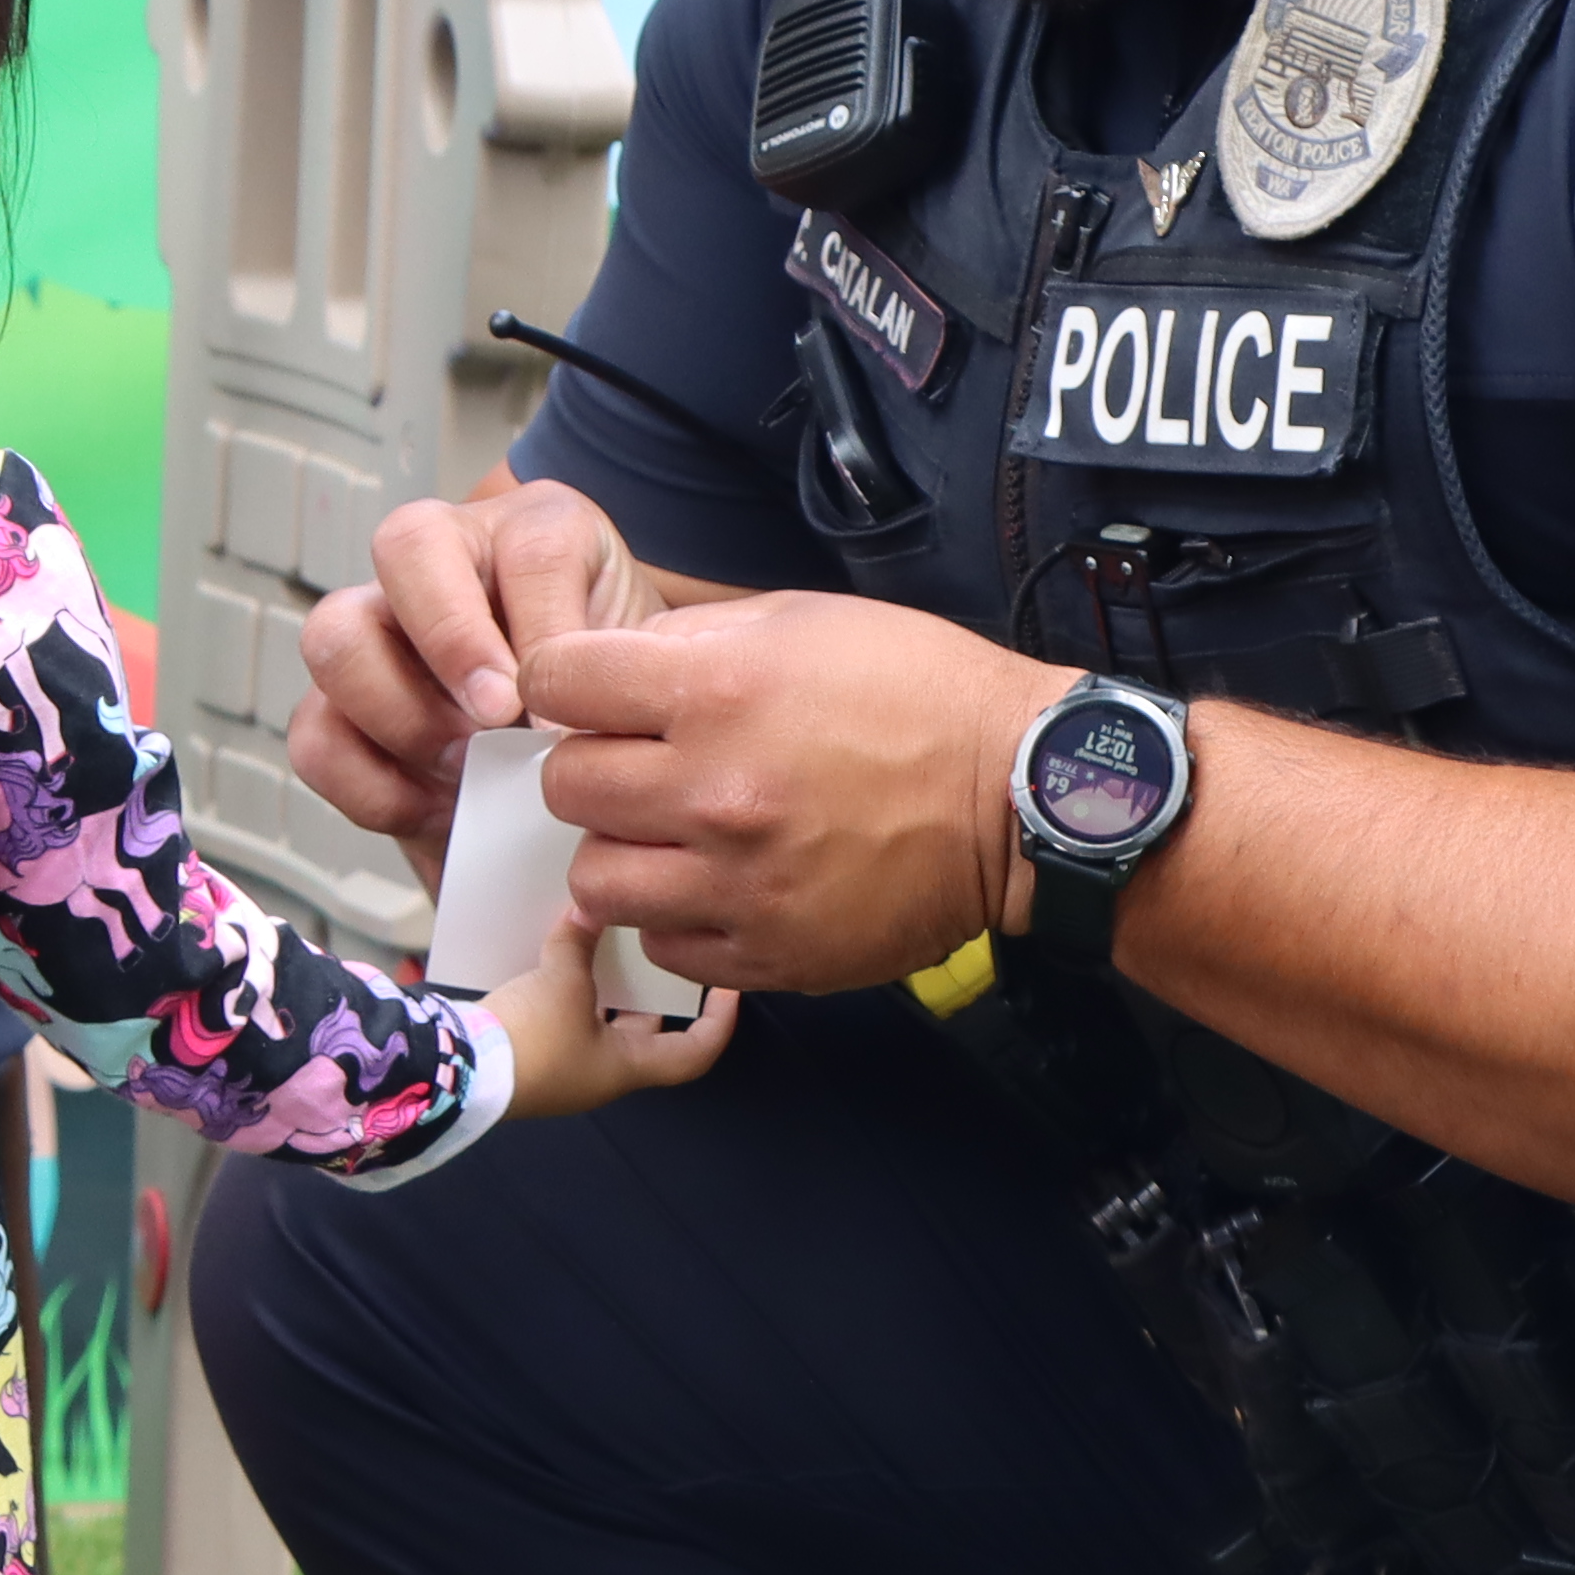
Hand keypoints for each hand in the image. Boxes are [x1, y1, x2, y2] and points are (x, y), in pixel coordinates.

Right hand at [291, 480, 651, 866]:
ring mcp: (381, 629)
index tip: (552, 711)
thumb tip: (555, 732)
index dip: (540, 632)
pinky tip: (434, 809)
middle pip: (401, 546)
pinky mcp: (344, 710)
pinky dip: (368, 786)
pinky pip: (314, 735)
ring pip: (334, 637)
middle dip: (449, 643)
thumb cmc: (618, 707)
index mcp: (538, 535)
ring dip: (400, 716)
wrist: (592, 774)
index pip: (530, 549)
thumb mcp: (642, 680)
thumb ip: (609, 682)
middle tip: (493, 725)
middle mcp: (447, 562)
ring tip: (464, 771)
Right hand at [481, 908, 737, 1118]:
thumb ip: (578, 942)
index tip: (728, 987)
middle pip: (644, 1032)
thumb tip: (587, 906)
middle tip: (657, 947)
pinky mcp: (528, 1055)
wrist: (460, 1073)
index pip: (695, 1053)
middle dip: (650, 991)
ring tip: (600, 940)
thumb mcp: (562, 981)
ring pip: (599, 1022)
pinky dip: (561, 989)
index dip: (719, 1022)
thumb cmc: (530, 1041)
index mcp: (626, 1066)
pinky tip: (548, 954)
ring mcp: (563, 1067)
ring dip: (600, 986)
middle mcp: (600, 1072)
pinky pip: (559, 1018)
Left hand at [525, 590, 1051, 998]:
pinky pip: (659, 944)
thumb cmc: (919, 694)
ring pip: (595, 880)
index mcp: (718, 692)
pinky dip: (673, 916)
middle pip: (564, 787)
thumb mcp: (805, 621)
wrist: (1020, 797)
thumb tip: (609, 666)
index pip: (554, 682)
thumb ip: (693, 637)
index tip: (593, 695)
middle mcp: (717, 792)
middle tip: (640, 767)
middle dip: (591, 768)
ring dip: (621, 852)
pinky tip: (714, 885)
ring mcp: (739, 884)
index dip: (566, 683)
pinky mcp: (768, 953)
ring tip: (669, 835)